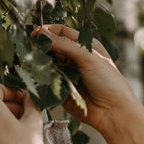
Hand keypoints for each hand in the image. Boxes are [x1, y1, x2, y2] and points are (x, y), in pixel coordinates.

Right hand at [35, 24, 143, 138]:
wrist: (112, 111)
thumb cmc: (108, 81)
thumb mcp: (88, 57)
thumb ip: (65, 45)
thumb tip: (43, 34)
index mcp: (85, 46)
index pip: (62, 32)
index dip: (48, 31)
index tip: (34, 34)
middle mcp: (75, 58)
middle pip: (52, 47)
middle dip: (42, 47)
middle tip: (31, 49)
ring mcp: (68, 74)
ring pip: (48, 64)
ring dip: (41, 63)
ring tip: (35, 62)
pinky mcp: (62, 89)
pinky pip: (48, 81)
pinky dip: (43, 78)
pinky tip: (39, 76)